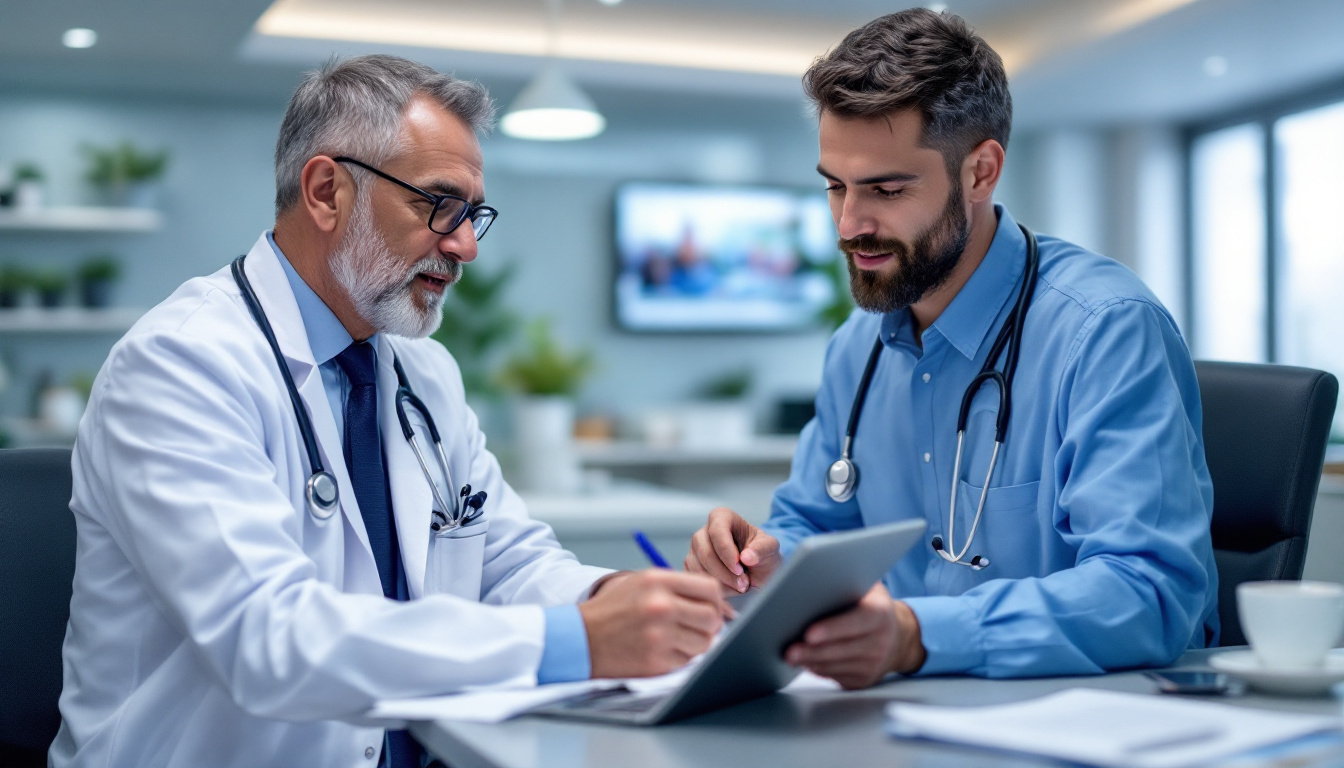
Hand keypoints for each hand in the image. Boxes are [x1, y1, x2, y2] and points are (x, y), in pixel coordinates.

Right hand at [580, 569, 728, 677]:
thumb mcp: (643, 582)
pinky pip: (687, 660)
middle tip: (698, 626)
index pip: (710, 589)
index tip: (710, 607)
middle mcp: (661, 605)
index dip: (716, 600)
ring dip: (697, 642)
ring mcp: (659, 635)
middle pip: (712, 617)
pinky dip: (681, 657)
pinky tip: (663, 649)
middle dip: (710, 624)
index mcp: (659, 581)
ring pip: (704, 642)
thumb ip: (680, 587)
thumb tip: (718, 604)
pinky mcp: (656, 660)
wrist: (582, 637)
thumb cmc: (615, 608)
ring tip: (678, 637)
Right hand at [684, 507, 780, 593]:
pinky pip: (696, 579)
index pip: (717, 530)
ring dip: (720, 583)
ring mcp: (695, 550)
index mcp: (722, 517)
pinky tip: (729, 590)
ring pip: (698, 568)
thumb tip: (747, 556)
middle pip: (705, 552)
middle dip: (725, 572)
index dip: (727, 551)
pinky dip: (713, 588)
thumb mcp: (770, 548)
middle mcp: (704, 532)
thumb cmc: (761, 554)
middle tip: (743, 583)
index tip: (739, 568)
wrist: (758, 571)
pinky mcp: (692, 567)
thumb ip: (762, 549)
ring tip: (739, 587)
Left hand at [783, 583, 925, 689]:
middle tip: (790, 651)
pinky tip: (805, 662)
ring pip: (836, 667)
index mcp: (880, 614)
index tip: (809, 634)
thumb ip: (847, 584)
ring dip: (811, 662)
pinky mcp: (863, 680)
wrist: (897, 637)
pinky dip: (818, 670)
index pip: (855, 623)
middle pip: (842, 650)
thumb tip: (815, 582)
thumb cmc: (872, 606)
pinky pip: (836, 677)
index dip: (832, 629)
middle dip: (813, 652)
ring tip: (791, 656)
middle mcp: (880, 642)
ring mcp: (873, 665)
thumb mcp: (868, 588)